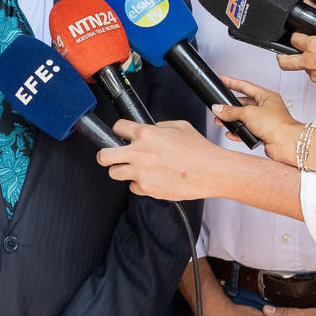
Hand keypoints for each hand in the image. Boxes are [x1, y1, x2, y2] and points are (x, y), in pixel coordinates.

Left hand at [99, 119, 237, 200]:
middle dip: (105, 155)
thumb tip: (151, 129)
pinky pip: (133, 187)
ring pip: (114, 173)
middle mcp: (139, 153)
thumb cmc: (199, 150)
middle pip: (104, 155)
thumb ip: (159, 126)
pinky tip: (152, 179)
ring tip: (134, 169)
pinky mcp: (147, 189)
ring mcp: (141, 173)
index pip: (117, 127)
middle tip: (110, 156)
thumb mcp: (179, 126)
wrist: (212, 172)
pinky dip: (139, 184)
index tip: (120, 135)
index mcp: (147, 134)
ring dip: (122, 171)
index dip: (119, 130)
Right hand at [213, 76, 301, 162]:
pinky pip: (247, 131)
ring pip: (244, 118)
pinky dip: (238, 132)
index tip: (223, 79)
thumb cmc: (277, 125)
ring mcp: (265, 121)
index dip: (232, 82)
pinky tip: (232, 133)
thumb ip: (231, 111)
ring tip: (221, 121)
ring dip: (232, 120)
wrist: (287, 143)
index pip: (246, 86)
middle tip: (219, 106)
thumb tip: (219, 109)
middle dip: (230, 106)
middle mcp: (267, 108)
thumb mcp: (249, 113)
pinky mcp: (263, 133)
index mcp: (267, 97)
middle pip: (244, 104)